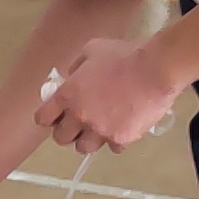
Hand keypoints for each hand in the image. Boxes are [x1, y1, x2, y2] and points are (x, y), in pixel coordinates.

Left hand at [38, 34, 179, 154]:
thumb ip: (77, 67)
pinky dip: (116, 140)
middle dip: (68, 131)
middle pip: (61, 138)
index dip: (48, 118)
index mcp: (68, 95)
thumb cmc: (124, 55)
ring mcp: (100, 130)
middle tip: (79, 123)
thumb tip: (72, 77)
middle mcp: (80, 116)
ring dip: (89, 139)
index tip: (56, 116)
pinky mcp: (121, 139)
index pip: (43, 118)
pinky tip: (123, 128)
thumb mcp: (92, 50)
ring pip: (84, 148)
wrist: (156, 68)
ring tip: (101, 128)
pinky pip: (113, 148)